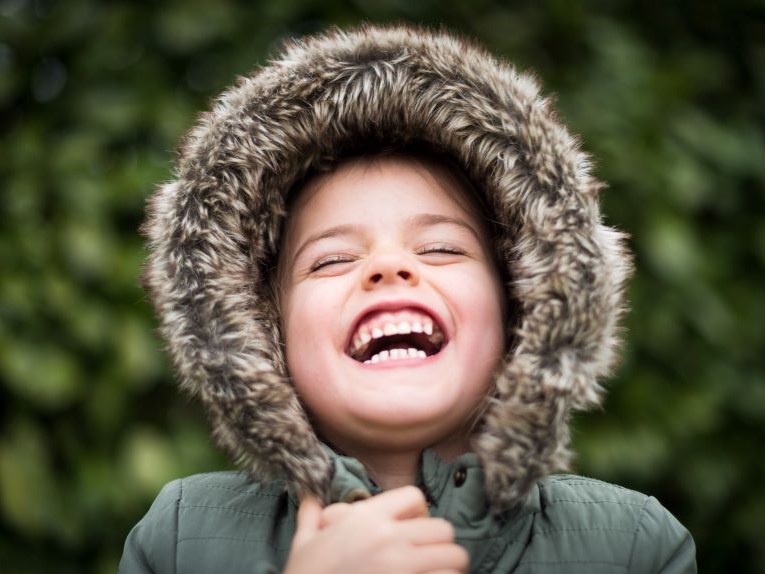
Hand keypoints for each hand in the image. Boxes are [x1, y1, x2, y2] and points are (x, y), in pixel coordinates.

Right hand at [284, 485, 468, 573]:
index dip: (418, 512)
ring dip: (448, 567)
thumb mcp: (303, 544)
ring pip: (454, 558)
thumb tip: (308, 498)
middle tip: (428, 558)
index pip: (415, 497)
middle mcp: (389, 538)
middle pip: (443, 529)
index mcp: (366, 519)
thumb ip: (311, 517)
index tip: (411, 529)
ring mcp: (403, 568)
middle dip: (439, 544)